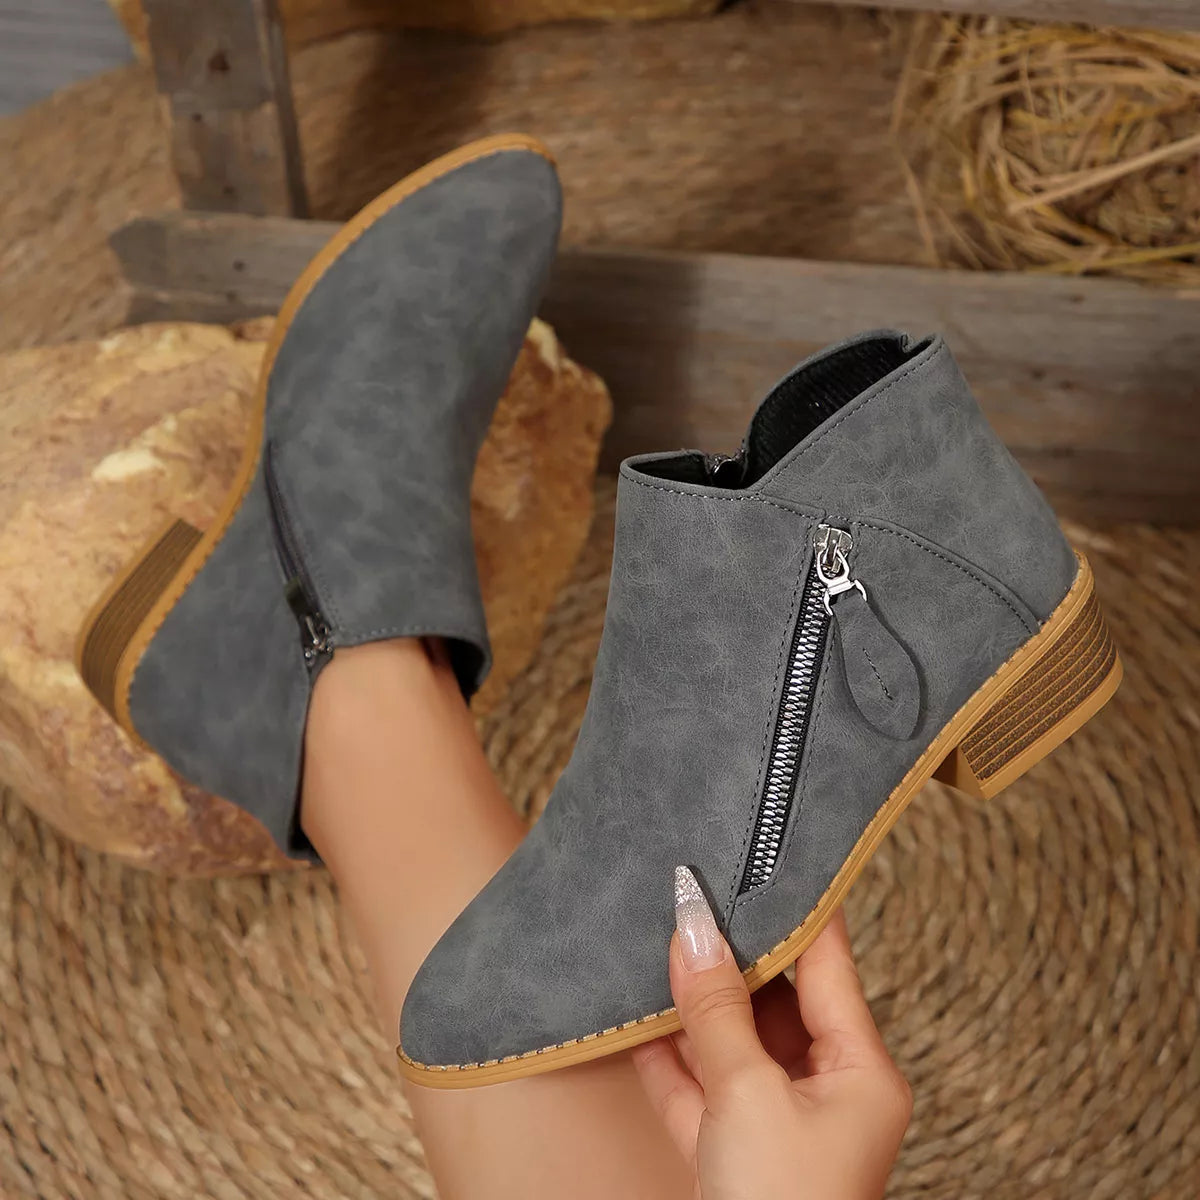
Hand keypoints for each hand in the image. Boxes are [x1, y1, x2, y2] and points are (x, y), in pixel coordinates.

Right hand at [632, 870, 910, 1199]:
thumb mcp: (749, 1095)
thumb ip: (717, 1009)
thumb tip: (691, 925)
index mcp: (860, 1071)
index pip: (828, 963)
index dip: (795, 906)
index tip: (764, 851)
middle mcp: (824, 1090)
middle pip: (773, 999)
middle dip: (728, 953)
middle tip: (690, 893)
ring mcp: (774, 1121)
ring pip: (729, 1040)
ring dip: (689, 1002)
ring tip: (652, 940)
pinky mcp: (730, 1151)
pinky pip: (698, 1086)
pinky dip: (667, 1055)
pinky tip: (633, 1015)